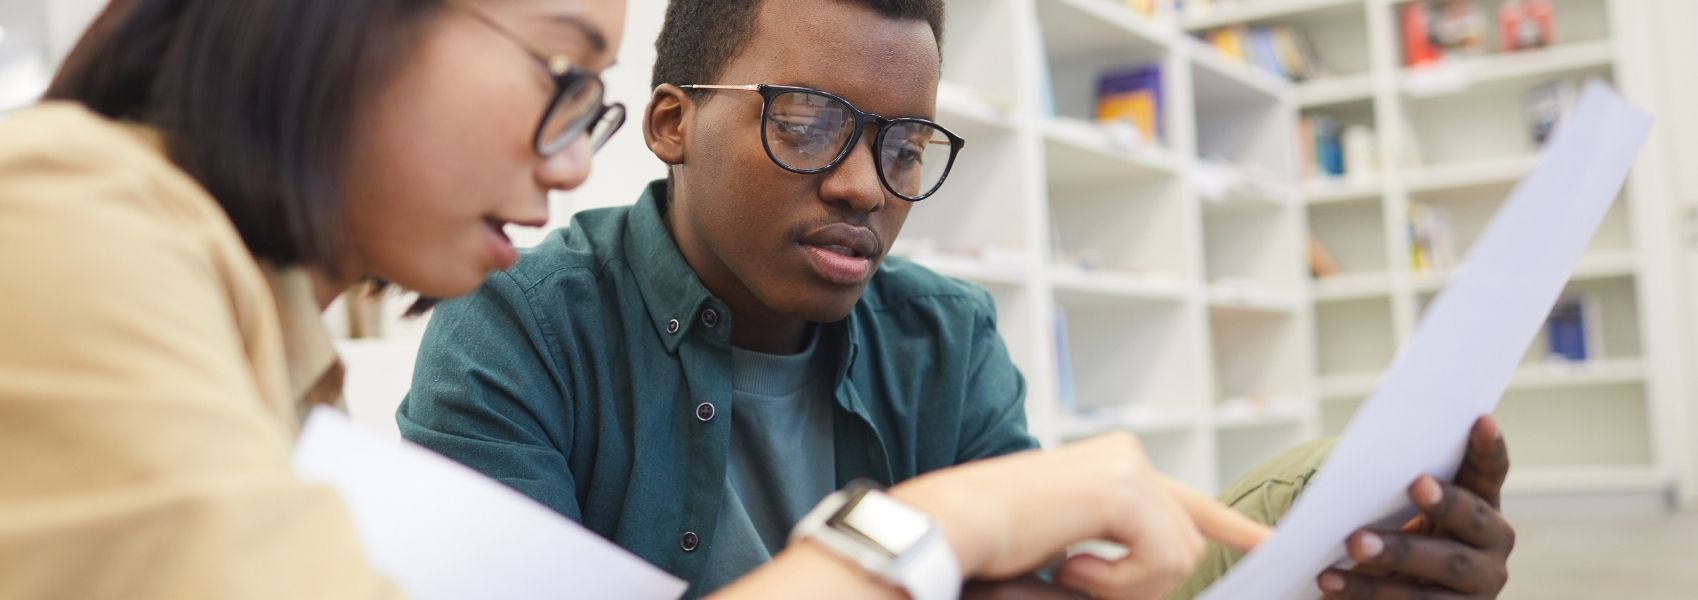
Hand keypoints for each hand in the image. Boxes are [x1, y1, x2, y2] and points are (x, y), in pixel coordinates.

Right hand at [892, 432, 1269, 599]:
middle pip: (1187, 542)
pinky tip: (1073, 565)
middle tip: (1083, 581)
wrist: (951, 527)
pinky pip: (1160, 558)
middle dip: (1146, 583)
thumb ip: (1123, 553)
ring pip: (1180, 555)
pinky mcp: (1124, 488)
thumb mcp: (1075, 549)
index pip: (1188, 501)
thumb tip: (1176, 571)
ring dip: (1129, 586)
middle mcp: (1128, 456)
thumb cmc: (995, 544)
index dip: (1231, 526)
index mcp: (1114, 466)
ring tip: (1073, 571)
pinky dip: (1120, 582)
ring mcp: (1129, 467)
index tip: (1269, 545)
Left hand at [1318, 415, 1514, 598]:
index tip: (1480, 418)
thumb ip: (1394, 485)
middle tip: (1415, 483)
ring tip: (1353, 543)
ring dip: (1396, 555)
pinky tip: (1331, 583)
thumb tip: (1356, 465)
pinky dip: (1366, 594)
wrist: (1398, 590)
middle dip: (1445, 503)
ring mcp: (1478, 588)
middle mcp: (1492, 545)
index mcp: (1482, 504)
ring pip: (1440, 573)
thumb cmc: (1396, 531)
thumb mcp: (1400, 507)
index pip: (1490, 471)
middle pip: (1472, 522)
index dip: (1488, 448)